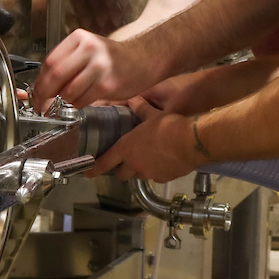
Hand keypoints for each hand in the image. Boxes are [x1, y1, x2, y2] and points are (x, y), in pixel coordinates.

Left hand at [32, 29, 163, 111]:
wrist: (143, 60)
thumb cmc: (113, 58)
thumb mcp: (88, 50)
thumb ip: (67, 62)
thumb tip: (42, 85)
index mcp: (79, 38)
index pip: (50, 62)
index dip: (40, 82)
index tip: (36, 95)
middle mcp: (88, 49)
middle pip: (55, 75)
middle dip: (45, 95)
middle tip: (42, 106)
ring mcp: (99, 67)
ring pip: (68, 91)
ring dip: (62, 102)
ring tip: (64, 105)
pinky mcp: (107, 85)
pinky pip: (82, 100)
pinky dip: (76, 106)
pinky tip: (80, 103)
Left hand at [89, 97, 204, 181]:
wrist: (190, 141)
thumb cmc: (168, 126)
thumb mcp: (152, 114)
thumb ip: (140, 108)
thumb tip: (134, 99)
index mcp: (126, 148)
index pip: (105, 162)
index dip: (95, 168)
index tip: (88, 172)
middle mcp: (134, 164)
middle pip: (121, 174)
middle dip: (121, 169)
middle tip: (124, 161)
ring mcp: (149, 173)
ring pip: (138, 175)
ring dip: (138, 169)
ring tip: (146, 158)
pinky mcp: (163, 178)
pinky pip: (155, 177)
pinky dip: (155, 171)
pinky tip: (163, 161)